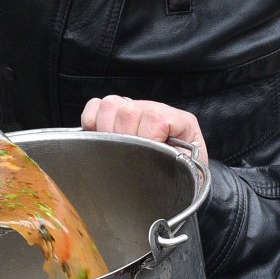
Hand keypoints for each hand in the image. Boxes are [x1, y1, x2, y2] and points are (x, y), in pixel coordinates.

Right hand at [80, 96, 208, 166]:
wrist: (182, 172)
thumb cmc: (184, 172)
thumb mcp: (187, 170)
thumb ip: (176, 163)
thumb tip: (149, 166)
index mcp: (180, 122)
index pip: (156, 118)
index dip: (147, 139)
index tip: (147, 158)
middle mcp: (155, 109)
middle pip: (127, 111)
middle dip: (123, 138)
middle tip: (127, 156)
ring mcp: (135, 108)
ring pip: (110, 105)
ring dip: (107, 129)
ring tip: (115, 148)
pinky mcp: (116, 112)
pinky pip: (96, 106)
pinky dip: (92, 121)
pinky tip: (102, 138)